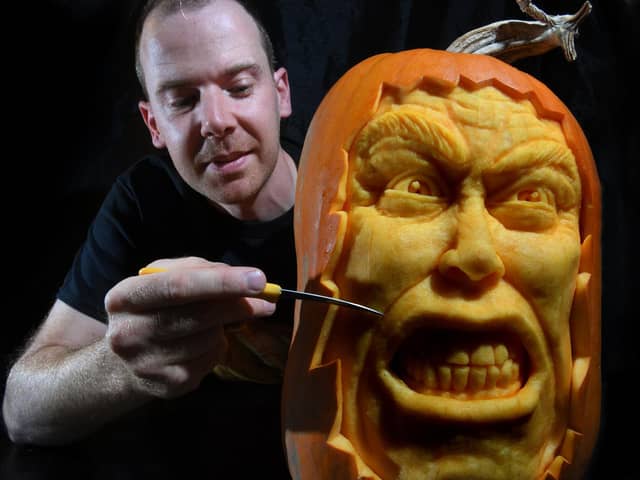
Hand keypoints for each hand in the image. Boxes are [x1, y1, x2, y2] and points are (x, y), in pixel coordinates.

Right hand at [104, 257, 274, 398]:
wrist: (124, 363)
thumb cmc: (153, 309)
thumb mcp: (163, 281)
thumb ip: (197, 270)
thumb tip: (243, 277)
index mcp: (124, 297)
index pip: (177, 286)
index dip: (221, 282)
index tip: (257, 278)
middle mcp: (129, 333)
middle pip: (199, 314)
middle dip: (238, 304)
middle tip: (267, 300)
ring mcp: (147, 364)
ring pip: (209, 338)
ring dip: (224, 327)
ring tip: (216, 323)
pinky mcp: (168, 385)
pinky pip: (210, 360)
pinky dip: (217, 347)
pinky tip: (205, 343)